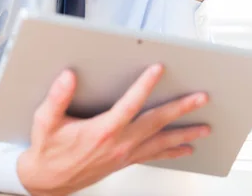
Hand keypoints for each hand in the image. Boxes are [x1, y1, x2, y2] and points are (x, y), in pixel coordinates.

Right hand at [17, 65, 209, 195]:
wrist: (47, 182)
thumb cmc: (49, 151)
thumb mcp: (46, 121)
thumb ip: (57, 97)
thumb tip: (69, 77)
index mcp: (102, 131)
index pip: (130, 104)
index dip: (145, 85)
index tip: (159, 69)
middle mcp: (119, 143)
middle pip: (156, 123)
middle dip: (181, 109)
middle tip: (200, 98)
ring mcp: (124, 154)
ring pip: (161, 142)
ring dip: (185, 134)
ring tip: (205, 127)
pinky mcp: (125, 161)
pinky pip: (154, 155)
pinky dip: (172, 152)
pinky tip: (185, 149)